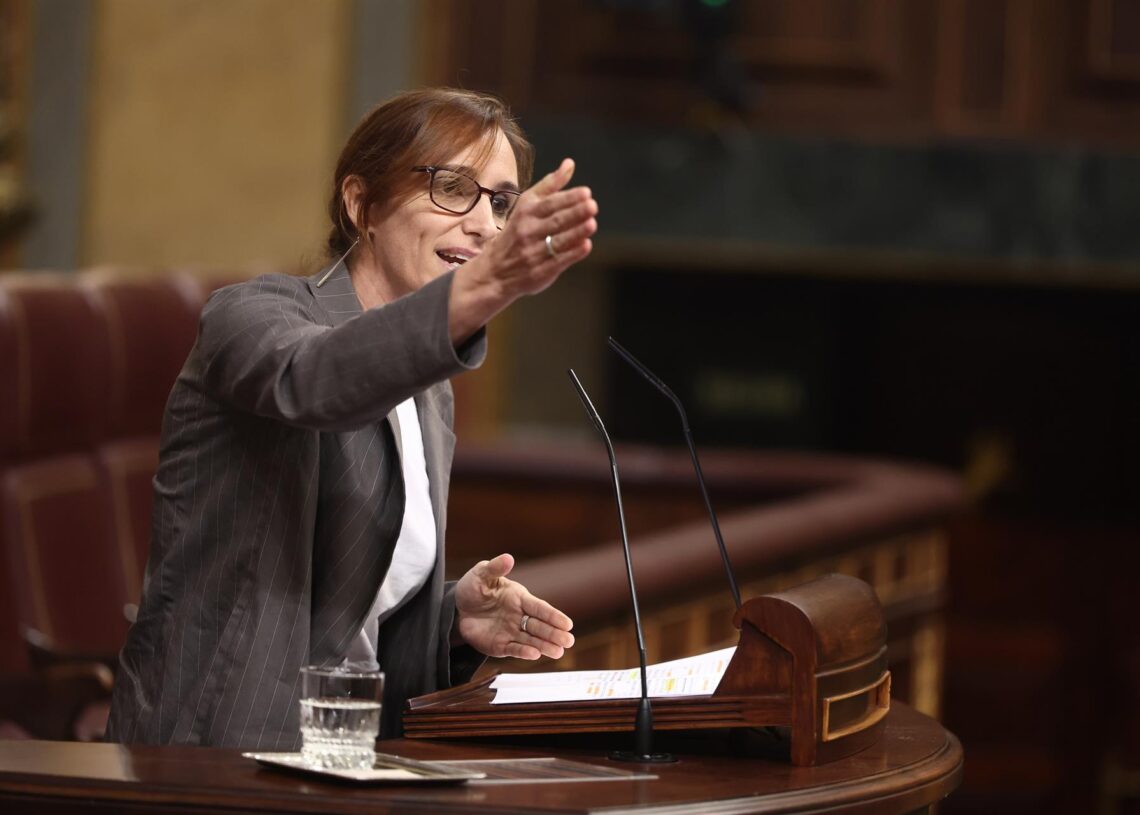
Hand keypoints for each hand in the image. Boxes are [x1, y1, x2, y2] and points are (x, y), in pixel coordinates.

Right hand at [449, 158, 597, 342]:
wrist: (494, 270)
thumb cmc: (517, 231)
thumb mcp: (527, 205)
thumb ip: (550, 185)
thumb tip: (570, 163)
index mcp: (526, 213)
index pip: (550, 204)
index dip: (568, 198)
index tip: (586, 193)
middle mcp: (528, 232)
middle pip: (555, 221)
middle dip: (574, 213)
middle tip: (592, 206)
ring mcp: (533, 253)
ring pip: (558, 241)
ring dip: (575, 232)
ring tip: (592, 223)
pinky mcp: (540, 272)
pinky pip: (558, 261)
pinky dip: (572, 254)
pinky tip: (586, 245)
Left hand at [453, 553, 574, 659]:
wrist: (456, 608)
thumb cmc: (473, 588)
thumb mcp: (481, 574)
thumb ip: (495, 568)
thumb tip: (508, 558)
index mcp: (519, 598)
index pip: (540, 608)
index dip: (553, 616)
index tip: (567, 624)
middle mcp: (519, 616)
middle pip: (540, 626)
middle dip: (554, 634)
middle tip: (569, 641)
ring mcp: (511, 632)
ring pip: (531, 640)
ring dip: (545, 646)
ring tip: (559, 653)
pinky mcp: (500, 645)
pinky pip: (514, 649)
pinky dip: (524, 652)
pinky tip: (535, 655)